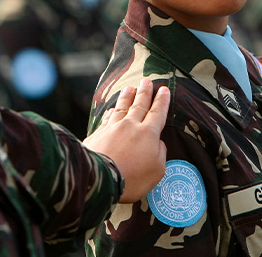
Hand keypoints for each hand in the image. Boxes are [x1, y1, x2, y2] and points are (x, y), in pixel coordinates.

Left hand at [83, 78, 169, 202]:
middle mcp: (130, 126)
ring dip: (127, 97)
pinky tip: (112, 109)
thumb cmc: (132, 178)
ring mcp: (112, 128)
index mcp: (148, 134)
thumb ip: (161, 154)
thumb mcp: (157, 171)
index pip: (157, 113)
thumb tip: (158, 143)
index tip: (164, 90)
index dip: (162, 101)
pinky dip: (111, 112)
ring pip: (122, 108)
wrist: (100, 180)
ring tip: (130, 87)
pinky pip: (107, 118)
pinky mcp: (97, 134)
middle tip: (147, 81)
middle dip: (145, 92)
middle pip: (140, 105)